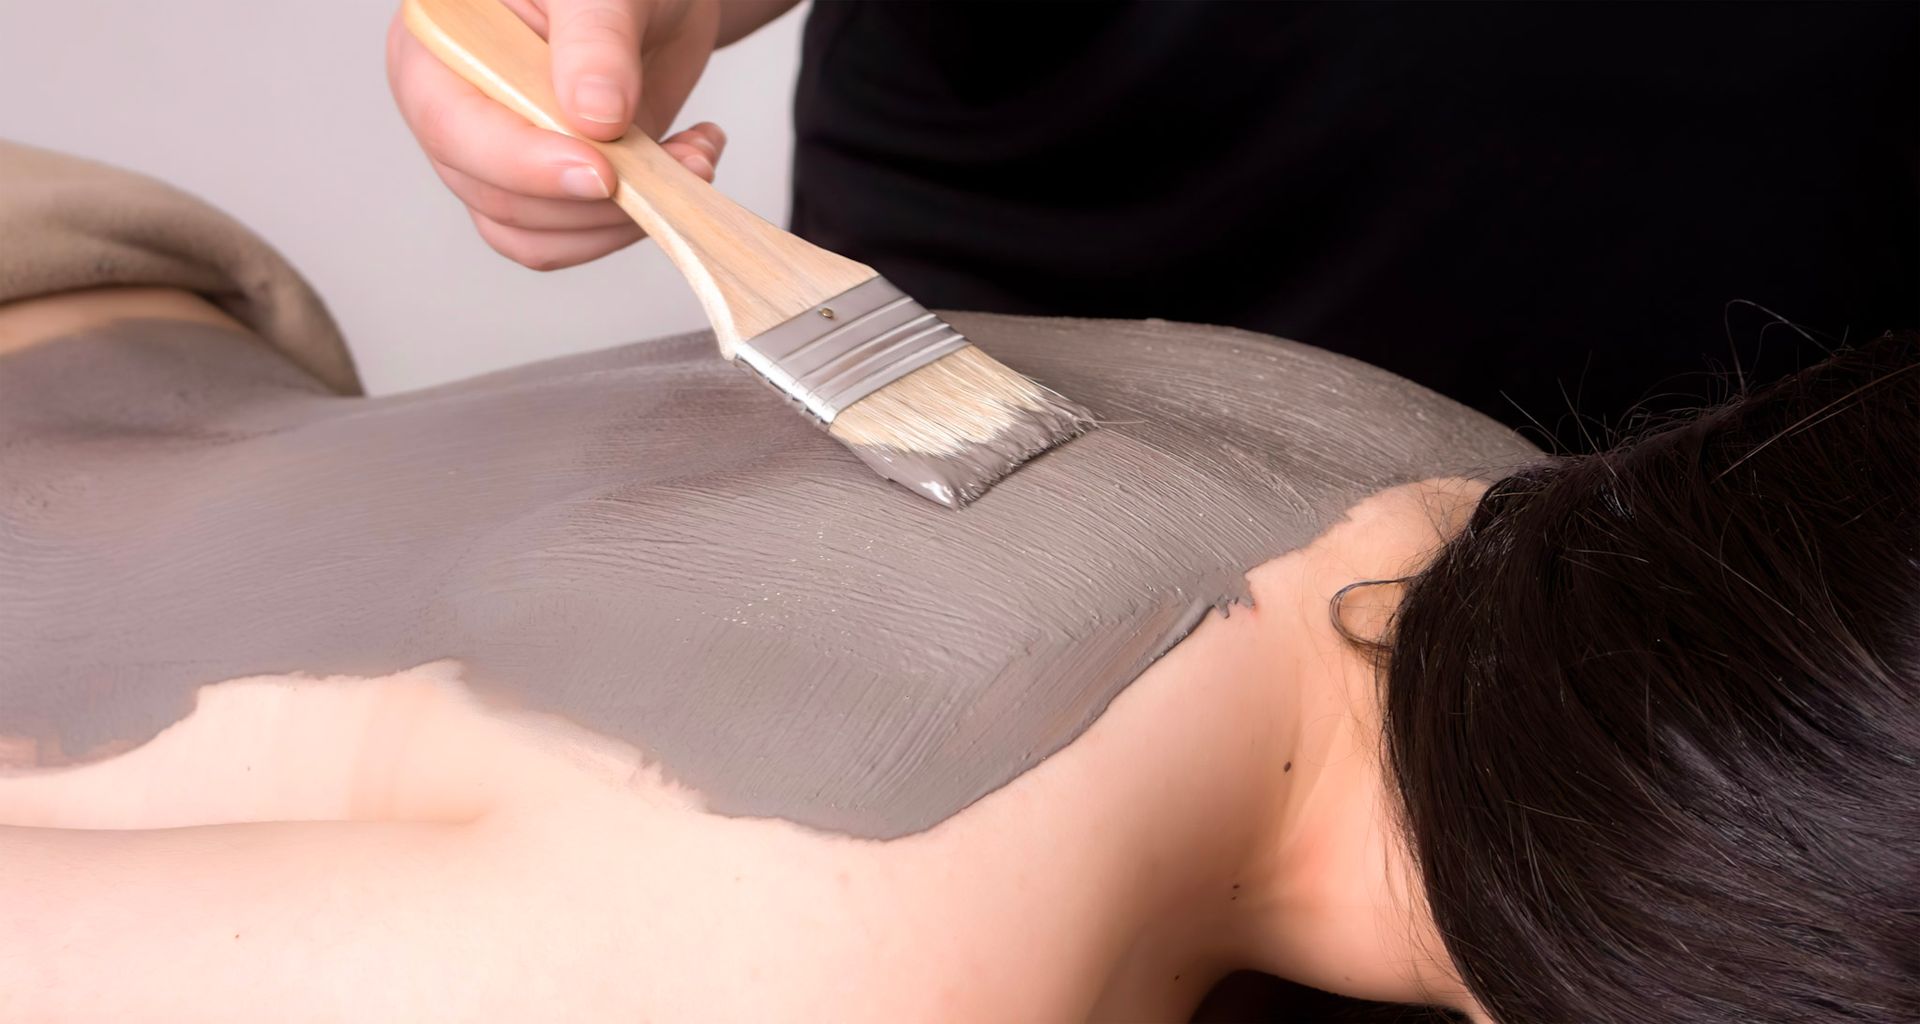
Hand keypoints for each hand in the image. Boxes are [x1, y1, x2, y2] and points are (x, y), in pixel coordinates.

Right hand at [387, 0, 726, 269]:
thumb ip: (596, 42)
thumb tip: (595, 118)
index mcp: (440, 45)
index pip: (452, 126)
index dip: (523, 163)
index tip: (602, 172)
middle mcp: (456, 109)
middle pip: (496, 195)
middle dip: (594, 199)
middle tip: (679, 163)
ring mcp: (499, 157)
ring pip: (535, 234)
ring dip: (622, 220)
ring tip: (693, 160)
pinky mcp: (546, 189)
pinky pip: (571, 238)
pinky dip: (632, 224)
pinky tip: (681, 170)